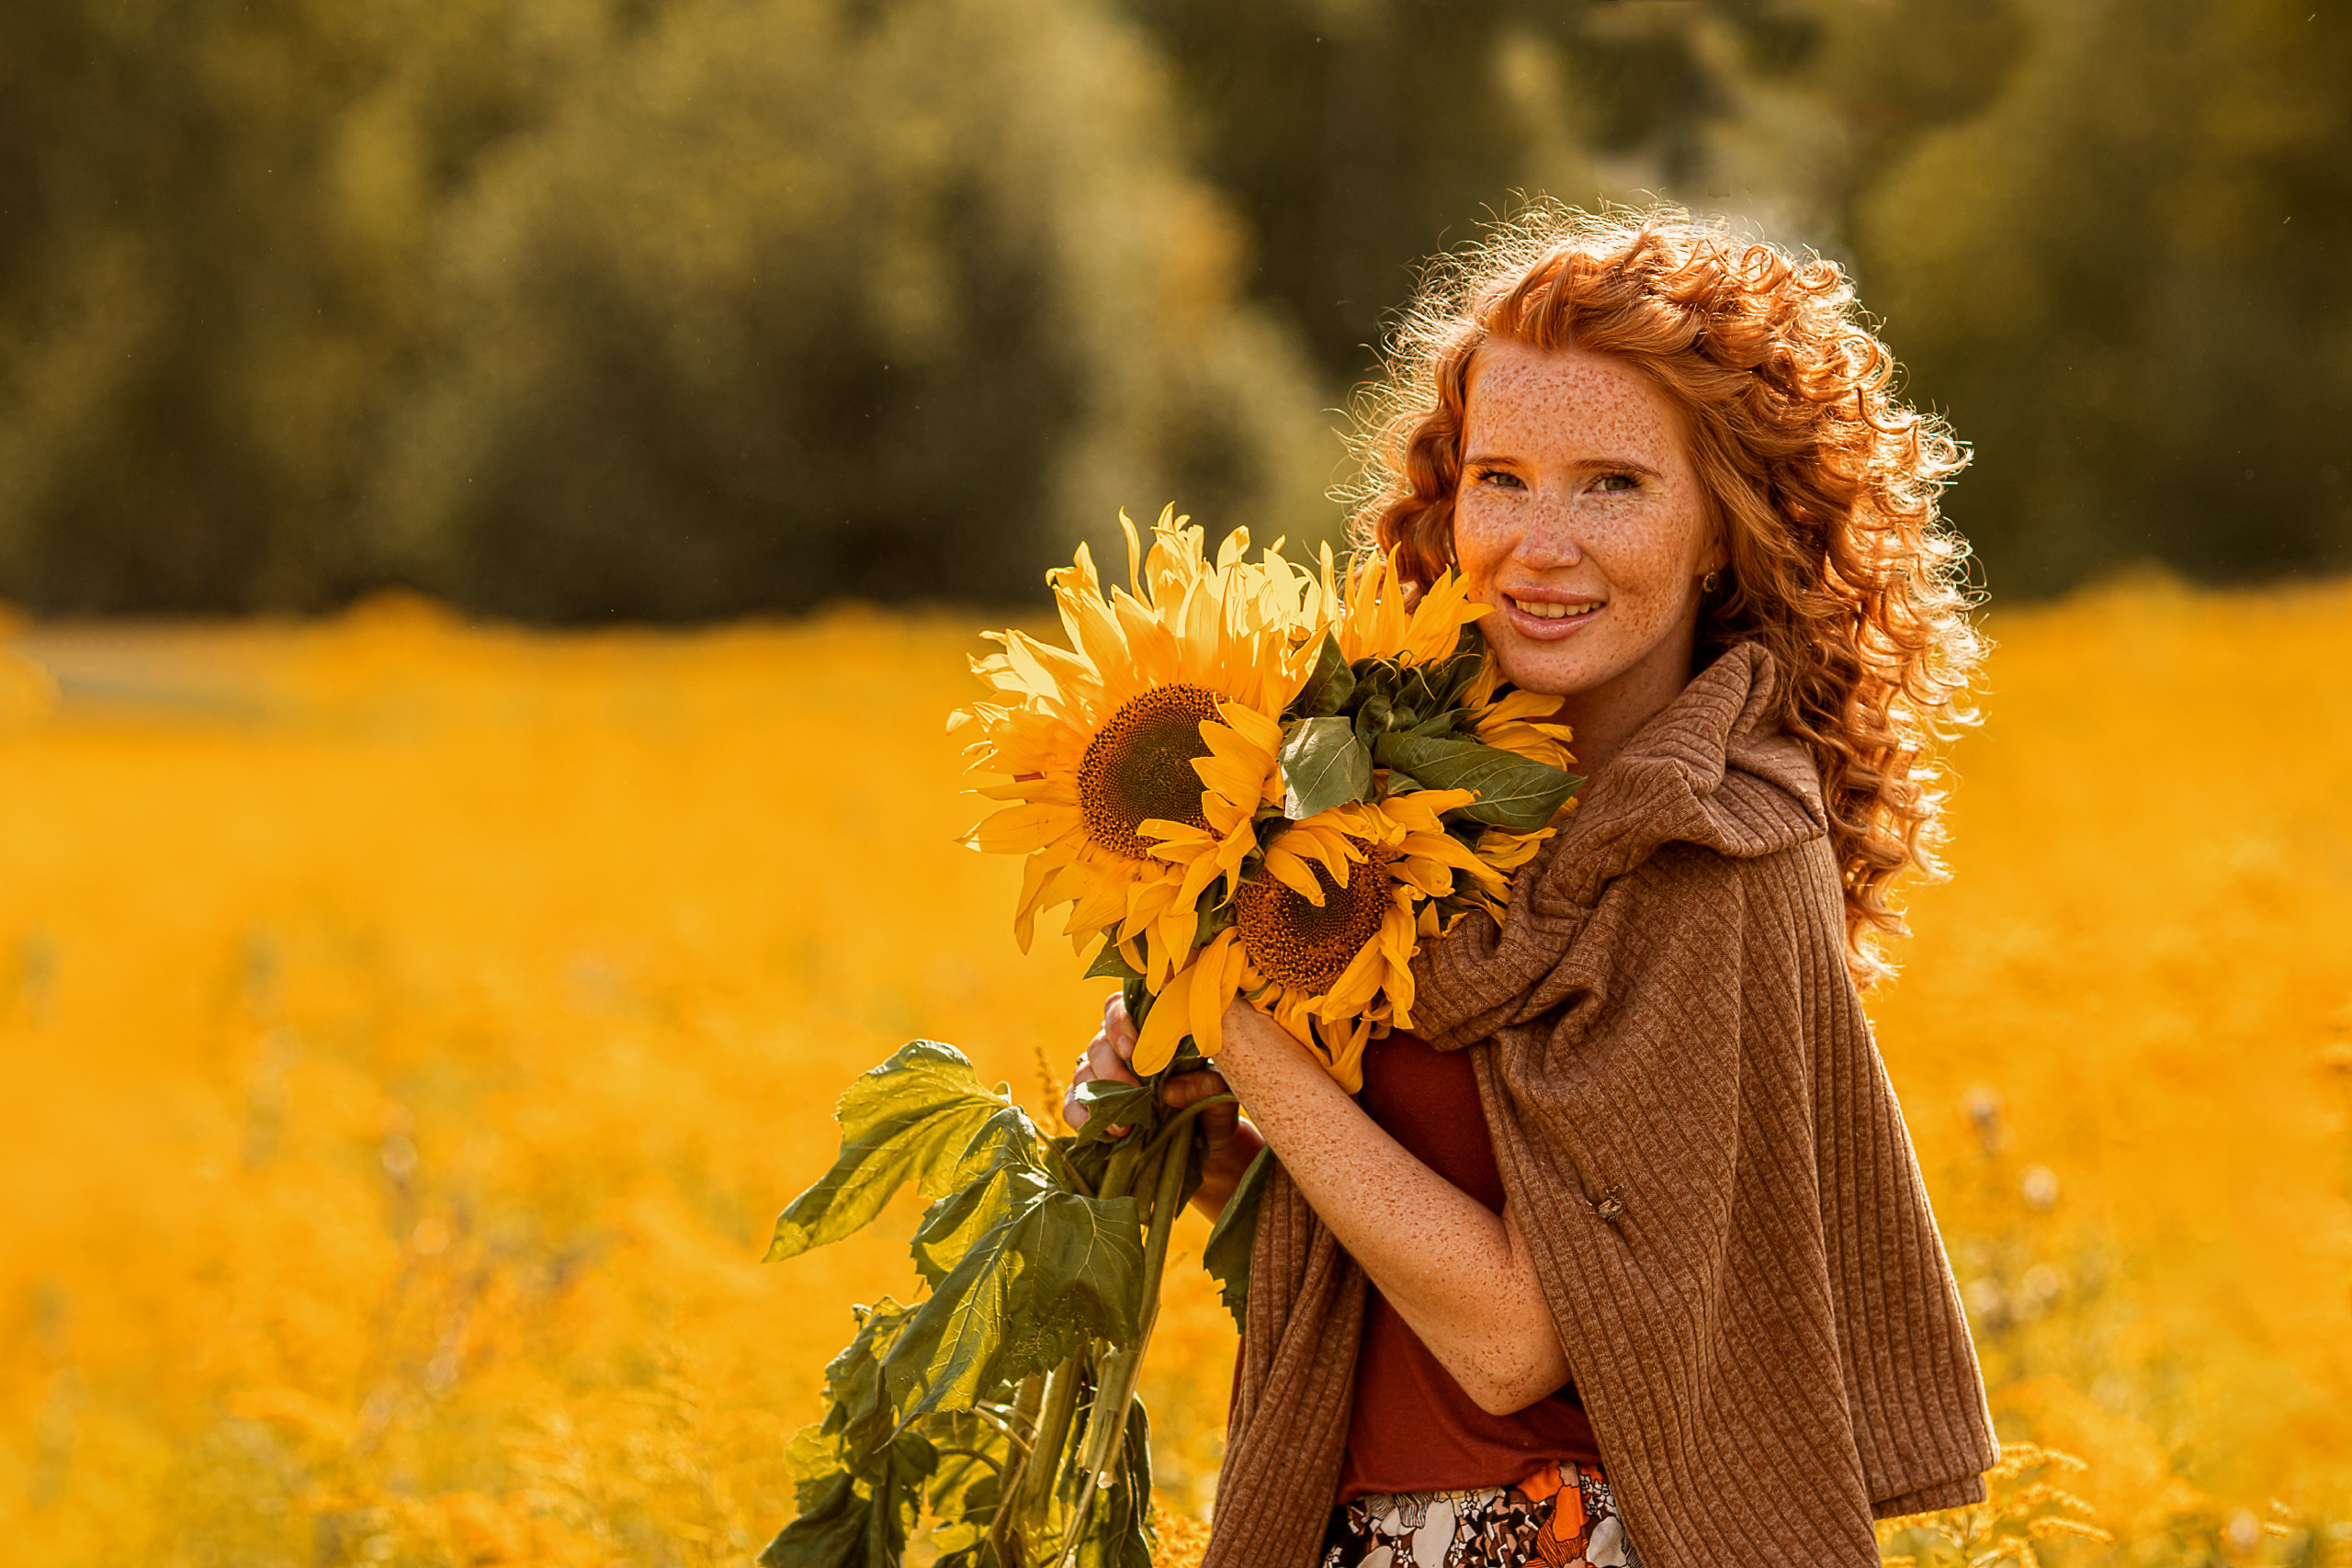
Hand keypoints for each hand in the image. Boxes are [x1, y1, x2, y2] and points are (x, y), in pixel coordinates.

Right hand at [1065, 991, 1263, 1218]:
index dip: (1119, 1023)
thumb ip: (1202, 1084)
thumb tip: (1169, 1091)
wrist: (1211, 1136)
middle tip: (1135, 1093)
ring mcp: (1102, 1076)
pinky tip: (1103, 1132)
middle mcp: (1118, 1047)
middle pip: (1098, 1045)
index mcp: (1147, 1028)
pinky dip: (1080, 1117)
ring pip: (1083, 1073)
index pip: (1117, 1008)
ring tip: (1124, 1126)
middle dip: (1113, 1070)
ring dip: (1099, 1098)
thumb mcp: (1219, 1088)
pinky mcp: (1094, 1106)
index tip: (1133, 1049)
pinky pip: (1072, 1105)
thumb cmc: (1214, 1098)